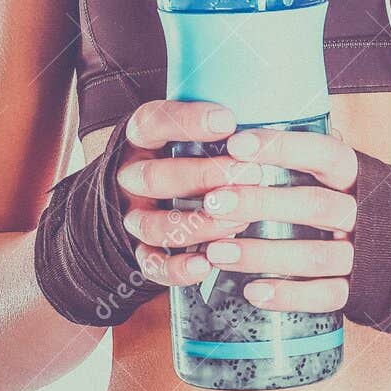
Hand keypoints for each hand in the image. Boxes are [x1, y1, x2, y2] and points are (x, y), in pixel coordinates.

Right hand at [113, 99, 263, 291]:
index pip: (153, 123)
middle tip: (246, 174)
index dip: (188, 122)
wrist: (155, 189)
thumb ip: (218, 129)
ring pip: (151, 225)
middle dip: (203, 177)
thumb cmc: (188, 150)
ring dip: (197, 225)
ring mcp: (134, 214)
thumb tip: (258, 128)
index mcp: (142, 137)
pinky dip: (177, 268)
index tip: (227, 122)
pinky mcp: (140, 250)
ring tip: (237, 221)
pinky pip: (151, 264)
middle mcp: (132, 176)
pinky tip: (205, 264)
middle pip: (154, 177)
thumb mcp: (196, 128)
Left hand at [201, 124, 358, 313]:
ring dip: (263, 255)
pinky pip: (325, 297)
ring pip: (315, 256)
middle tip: (214, 201)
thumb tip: (258, 121)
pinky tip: (252, 292)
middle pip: (314, 205)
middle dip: (261, 203)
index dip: (281, 147)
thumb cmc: (358, 199)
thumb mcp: (343, 170)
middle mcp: (364, 213)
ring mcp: (363, 254)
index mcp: (358, 175)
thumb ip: (310, 153)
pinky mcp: (359, 289)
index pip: (323, 153)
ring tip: (217, 252)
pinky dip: (288, 296)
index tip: (235, 145)